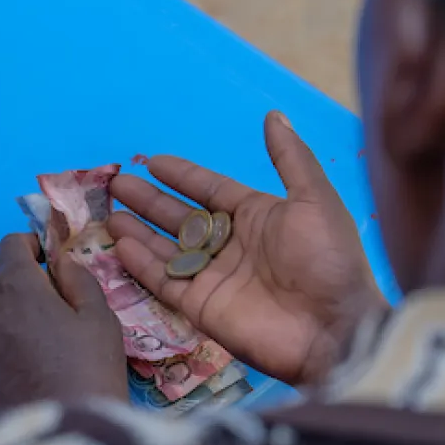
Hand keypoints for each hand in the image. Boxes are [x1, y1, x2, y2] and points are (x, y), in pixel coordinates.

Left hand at [0, 233, 129, 416]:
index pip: (9, 244)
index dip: (32, 244)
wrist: (61, 434)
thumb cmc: (89, 369)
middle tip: (60, 299)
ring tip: (50, 332)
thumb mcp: (98, 317)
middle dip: (26, 279)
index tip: (53, 258)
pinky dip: (9, 334)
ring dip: (16, 308)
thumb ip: (77, 279)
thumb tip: (60, 262)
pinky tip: (36, 356)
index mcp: (13, 285)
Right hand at [110, 111, 385, 385]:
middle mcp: (232, 245)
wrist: (334, 329)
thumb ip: (289, 158)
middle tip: (116, 183)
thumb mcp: (313, 199)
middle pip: (180, 217)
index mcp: (258, 217)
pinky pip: (164, 282)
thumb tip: (273, 115)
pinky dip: (141, 264)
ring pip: (166, 248)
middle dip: (149, 200)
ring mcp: (214, 277)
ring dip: (139, 230)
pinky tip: (120, 245)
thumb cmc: (327, 259)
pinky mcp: (201, 307)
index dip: (182, 176)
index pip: (210, 190)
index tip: (152, 161)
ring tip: (109, 213)